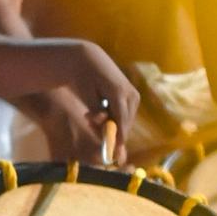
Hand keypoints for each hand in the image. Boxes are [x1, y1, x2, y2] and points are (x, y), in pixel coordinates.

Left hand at [37, 38, 142, 160]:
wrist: (88, 59)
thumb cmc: (82, 78)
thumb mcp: (86, 97)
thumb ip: (97, 115)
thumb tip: (104, 132)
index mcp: (119, 93)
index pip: (121, 122)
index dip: (117, 139)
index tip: (114, 156)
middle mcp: (131, 94)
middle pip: (125, 123)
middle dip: (111, 131)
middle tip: (92, 125)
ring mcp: (134, 95)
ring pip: (126, 120)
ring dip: (112, 124)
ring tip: (92, 115)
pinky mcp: (134, 95)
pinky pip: (126, 114)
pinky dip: (115, 118)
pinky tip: (101, 111)